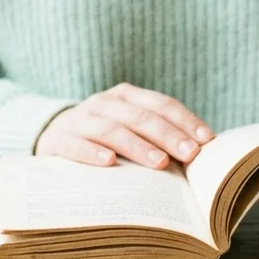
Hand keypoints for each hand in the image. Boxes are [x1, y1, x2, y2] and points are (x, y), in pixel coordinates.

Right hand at [35, 83, 213, 169]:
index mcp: (126, 96)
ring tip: (160, 163)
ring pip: (111, 129)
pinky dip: (91, 153)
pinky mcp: (58, 140)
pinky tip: (108, 162)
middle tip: (190, 154)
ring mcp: (79, 120)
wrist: (52, 137)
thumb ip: (158, 137)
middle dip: (168, 135)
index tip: (206, 140)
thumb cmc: (104, 139)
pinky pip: (75, 145)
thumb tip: (201, 155)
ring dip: (137, 146)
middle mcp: (104, 102)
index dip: (184, 120)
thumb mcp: (129, 129)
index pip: (160, 104)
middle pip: (140, 116)